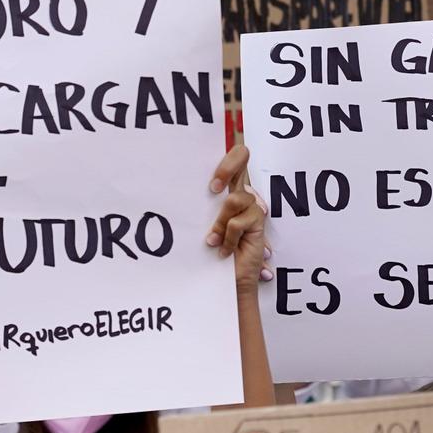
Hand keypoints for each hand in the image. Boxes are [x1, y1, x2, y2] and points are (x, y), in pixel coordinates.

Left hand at [206, 143, 270, 293]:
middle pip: (241, 154)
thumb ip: (198, 206)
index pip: (233, 156)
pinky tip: (225, 250)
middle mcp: (241, 190)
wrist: (225, 277)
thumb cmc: (210, 249)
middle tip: (212, 189)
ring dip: (219, 224)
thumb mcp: (201, 224)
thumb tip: (173, 188)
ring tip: (214, 241)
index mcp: (227, 187)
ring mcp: (252, 203)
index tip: (210, 183)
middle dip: (225, 168)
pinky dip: (227, 238)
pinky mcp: (259, 219)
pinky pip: (236, 223)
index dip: (225, 160)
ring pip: (232, 199)